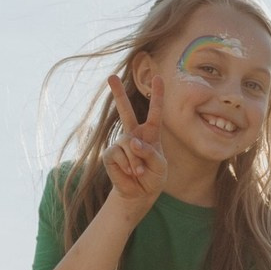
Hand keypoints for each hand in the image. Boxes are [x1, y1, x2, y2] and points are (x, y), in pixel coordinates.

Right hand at [104, 74, 166, 202]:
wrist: (139, 193)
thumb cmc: (153, 177)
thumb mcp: (159, 166)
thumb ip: (150, 152)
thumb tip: (132, 142)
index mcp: (150, 134)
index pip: (155, 112)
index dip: (157, 96)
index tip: (158, 77)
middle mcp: (134, 134)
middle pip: (126, 111)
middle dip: (118, 94)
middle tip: (111, 76)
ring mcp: (121, 143)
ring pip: (129, 145)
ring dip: (137, 162)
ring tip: (139, 171)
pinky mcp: (111, 154)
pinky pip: (120, 155)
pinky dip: (128, 166)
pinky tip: (130, 173)